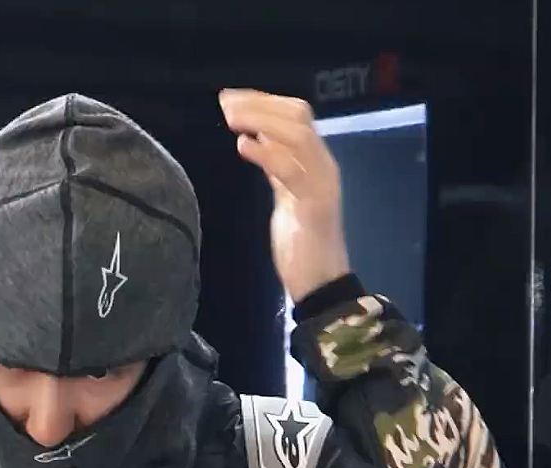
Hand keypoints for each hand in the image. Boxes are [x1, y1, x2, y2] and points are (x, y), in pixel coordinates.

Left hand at [218, 89, 350, 304]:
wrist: (321, 284)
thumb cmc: (301, 244)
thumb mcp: (285, 196)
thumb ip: (277, 167)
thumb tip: (256, 137)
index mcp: (317, 161)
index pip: (295, 116)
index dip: (264, 101)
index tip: (232, 99)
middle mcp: (324, 165)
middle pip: (298, 116)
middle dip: (260, 103)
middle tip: (226, 104)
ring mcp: (322, 184)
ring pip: (298, 135)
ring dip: (262, 120)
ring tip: (231, 118)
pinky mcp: (315, 206)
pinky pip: (292, 170)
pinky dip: (266, 153)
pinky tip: (244, 146)